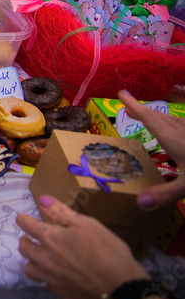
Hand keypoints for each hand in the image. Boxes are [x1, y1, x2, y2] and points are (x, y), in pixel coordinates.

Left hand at [17, 196, 149, 298]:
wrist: (122, 288)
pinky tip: (61, 275)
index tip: (25, 219)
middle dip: (27, 240)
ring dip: (33, 261)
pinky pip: (47, 284)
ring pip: (30, 269)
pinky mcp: (61, 294)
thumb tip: (43, 200)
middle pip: (24, 248)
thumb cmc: (108, 252)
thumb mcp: (88, 225)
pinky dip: (50, 277)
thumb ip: (62, 212)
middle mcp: (45, 259)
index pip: (26, 225)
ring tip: (43, 258)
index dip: (24, 220)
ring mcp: (51, 279)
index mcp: (50, 239)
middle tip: (35, 238)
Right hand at [119, 90, 184, 209]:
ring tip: (150, 117)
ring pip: (175, 120)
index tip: (121, 94)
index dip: (135, 107)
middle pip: (160, 117)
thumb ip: (166, 194)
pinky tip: (180, 128)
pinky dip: (176, 123)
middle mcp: (184, 132)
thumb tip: (140, 204)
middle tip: (129, 105)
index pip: (150, 120)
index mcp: (175, 140)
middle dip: (143, 110)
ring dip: (160, 116)